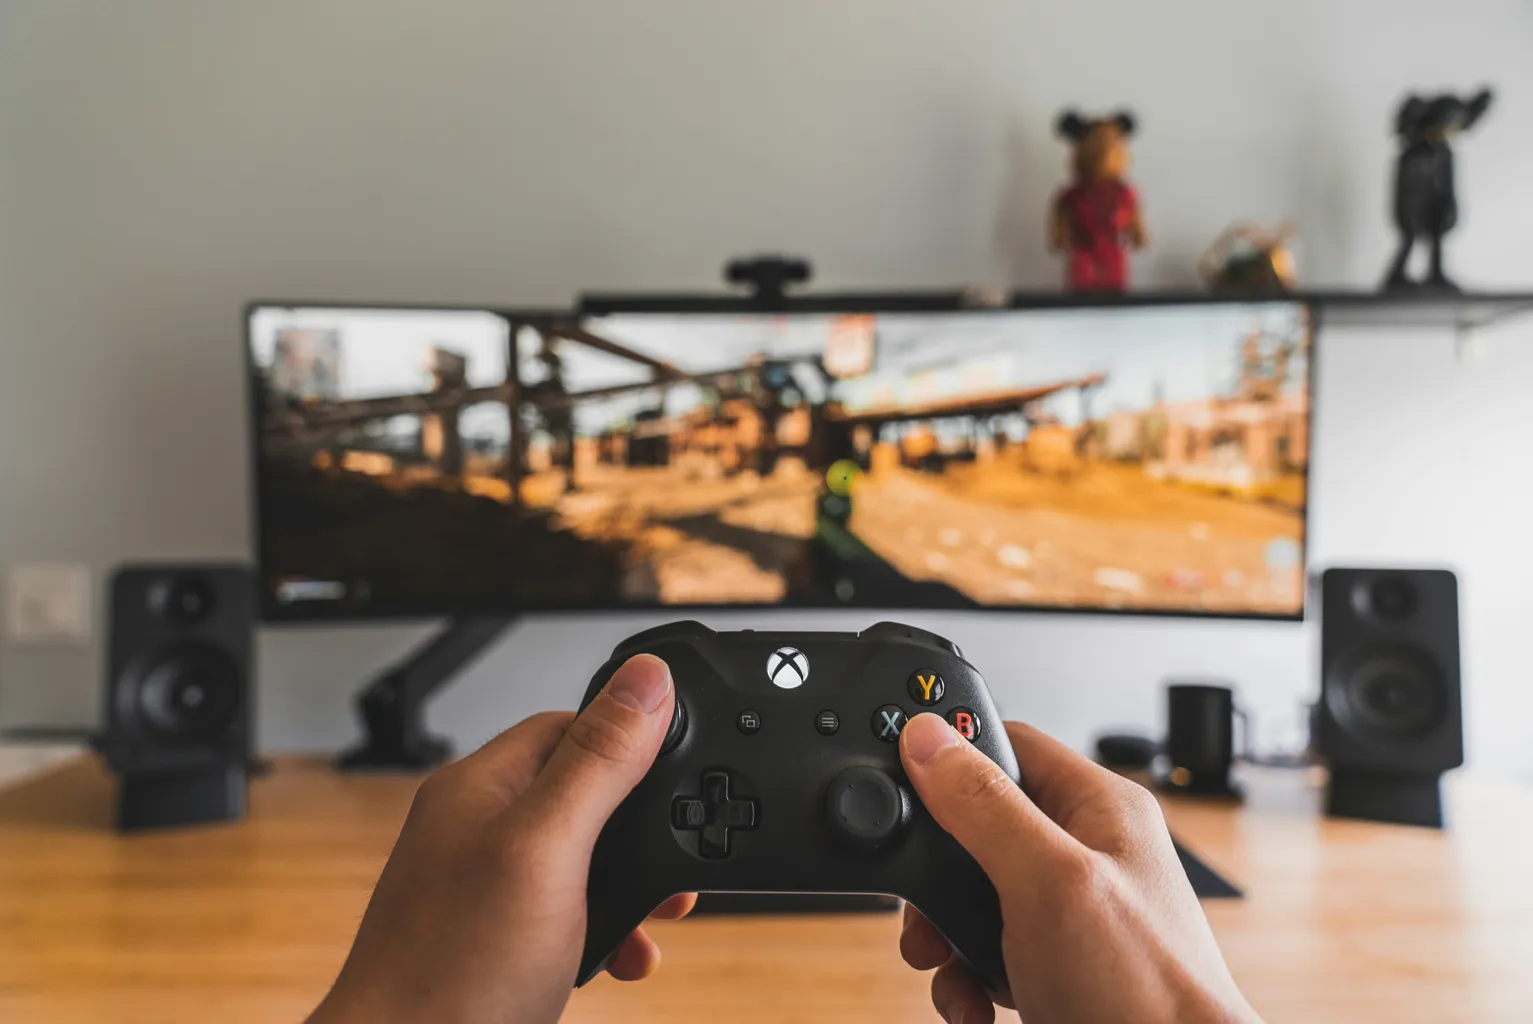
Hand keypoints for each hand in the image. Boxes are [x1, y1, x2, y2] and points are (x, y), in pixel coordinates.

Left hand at [308, 654, 693, 1023]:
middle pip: (584, 792)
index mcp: (480, 787)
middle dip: (641, 825)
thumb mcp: (547, 848)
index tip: (681, 760)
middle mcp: (479, 830)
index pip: (568, 723)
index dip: (630, 736)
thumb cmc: (452, 969)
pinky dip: (609, 933)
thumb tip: (646, 678)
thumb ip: (598, 762)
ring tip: (657, 917)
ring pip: (584, 860)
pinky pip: (571, 916)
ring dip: (631, 886)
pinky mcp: (500, 943)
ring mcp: (487, 889)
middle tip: (678, 859)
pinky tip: (621, 958)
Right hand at [896, 715, 1262, 1023]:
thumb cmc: (1148, 993)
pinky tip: (972, 1001)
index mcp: (1098, 807)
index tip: (901, 783)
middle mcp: (1085, 850)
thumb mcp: (1049, 882)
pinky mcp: (1053, 960)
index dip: (950, 757)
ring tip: (944, 965)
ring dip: (944, 935)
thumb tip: (928, 738)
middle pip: (975, 824)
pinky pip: (984, 950)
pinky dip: (964, 978)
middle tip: (921, 907)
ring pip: (972, 894)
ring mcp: (1069, 909)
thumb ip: (985, 806)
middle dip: (936, 873)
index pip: (1008, 744)